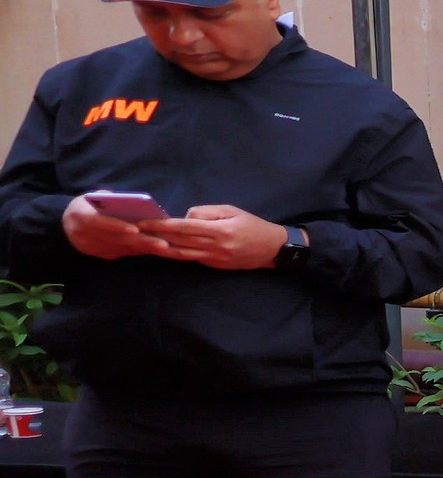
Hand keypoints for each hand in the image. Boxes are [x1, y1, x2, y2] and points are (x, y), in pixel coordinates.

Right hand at [59, 193, 163, 260]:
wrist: (65, 226)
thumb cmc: (86, 206)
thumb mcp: (92, 197)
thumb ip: (108, 199)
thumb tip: (133, 202)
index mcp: (80, 216)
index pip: (98, 222)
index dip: (117, 226)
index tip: (135, 229)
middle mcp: (83, 234)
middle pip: (115, 239)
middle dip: (140, 242)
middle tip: (162, 243)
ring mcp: (92, 248)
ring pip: (121, 248)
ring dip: (144, 248)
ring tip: (164, 247)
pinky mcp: (100, 255)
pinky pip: (122, 253)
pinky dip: (138, 251)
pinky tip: (154, 249)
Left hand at [141, 205, 286, 269]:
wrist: (273, 249)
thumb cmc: (252, 225)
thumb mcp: (232, 211)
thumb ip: (207, 212)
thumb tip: (185, 217)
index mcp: (220, 230)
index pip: (184, 227)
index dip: (162, 225)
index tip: (144, 222)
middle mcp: (215, 247)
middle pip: (179, 241)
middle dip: (156, 235)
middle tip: (135, 231)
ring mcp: (214, 259)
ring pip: (181, 254)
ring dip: (161, 249)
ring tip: (143, 243)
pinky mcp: (215, 266)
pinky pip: (192, 258)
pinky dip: (176, 253)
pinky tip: (164, 249)